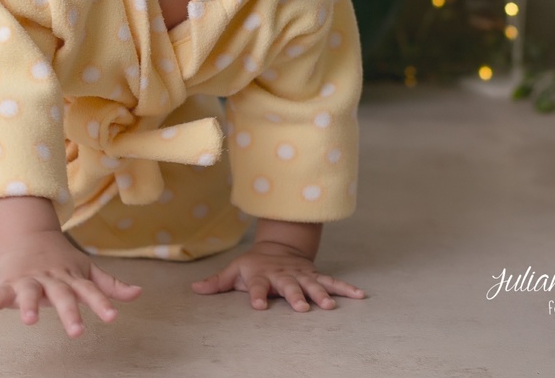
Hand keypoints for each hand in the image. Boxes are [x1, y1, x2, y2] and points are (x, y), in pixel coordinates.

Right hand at [0, 230, 141, 336]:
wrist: (28, 236)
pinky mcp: (7, 285)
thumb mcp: (85, 270)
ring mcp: (28, 280)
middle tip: (77, 331)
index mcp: (71, 277)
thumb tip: (138, 293)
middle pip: (61, 294)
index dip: (101, 303)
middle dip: (68, 311)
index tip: (112, 316)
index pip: (89, 290)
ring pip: (28, 293)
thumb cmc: (61, 260)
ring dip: (28, 305)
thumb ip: (108, 285)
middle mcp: (51, 278)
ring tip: (30, 320)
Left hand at [191, 240, 365, 310]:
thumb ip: (217, 282)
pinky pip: (332, 282)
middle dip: (296, 296)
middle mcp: (283, 276)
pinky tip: (360, 296)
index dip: (256, 295)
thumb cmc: (254, 263)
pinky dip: (346, 289)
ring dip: (322, 294)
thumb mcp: (234, 270)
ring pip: (313, 284)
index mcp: (261, 275)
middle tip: (302, 308)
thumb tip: (194, 288)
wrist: (280, 246)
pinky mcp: (315, 276)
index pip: (256, 286)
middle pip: (289, 286)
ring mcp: (301, 275)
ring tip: (330, 306)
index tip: (257, 306)